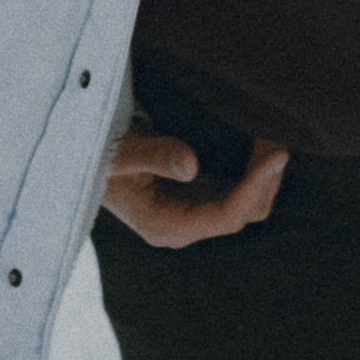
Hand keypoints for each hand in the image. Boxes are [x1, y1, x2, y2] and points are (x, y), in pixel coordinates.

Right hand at [101, 126, 288, 250]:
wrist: (81, 156)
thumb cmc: (97, 155)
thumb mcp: (120, 153)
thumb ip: (155, 156)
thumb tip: (192, 167)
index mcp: (166, 225)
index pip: (225, 216)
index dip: (255, 187)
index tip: (277, 155)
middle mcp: (184, 224)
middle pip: (243, 214)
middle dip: (265, 179)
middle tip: (277, 136)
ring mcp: (192, 209)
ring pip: (245, 203)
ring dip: (263, 173)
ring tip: (272, 133)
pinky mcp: (196, 192)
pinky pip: (236, 188)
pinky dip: (252, 167)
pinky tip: (259, 139)